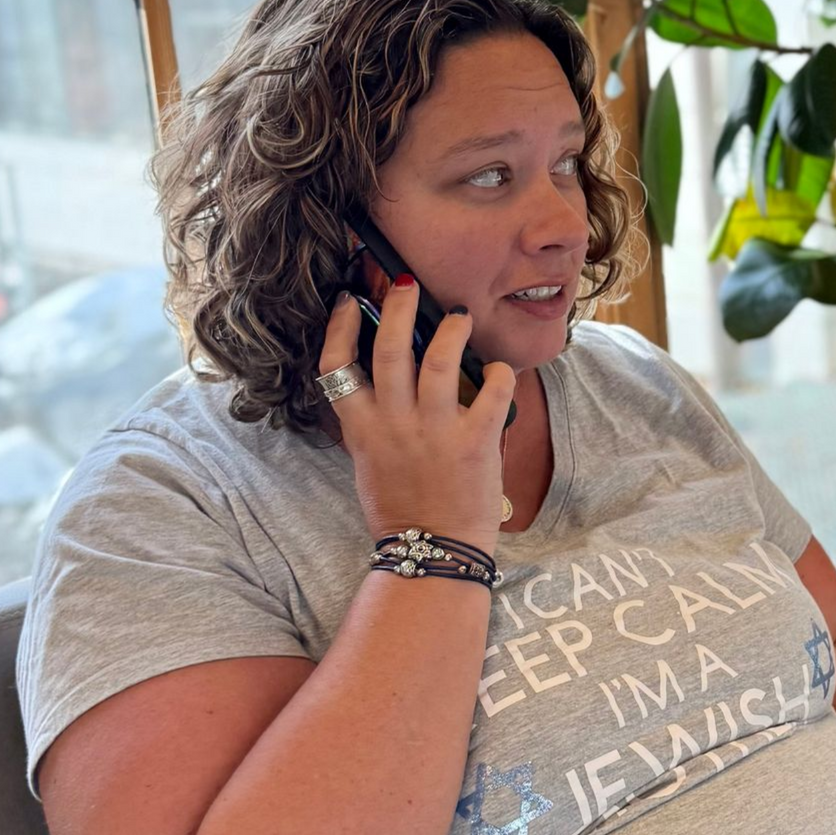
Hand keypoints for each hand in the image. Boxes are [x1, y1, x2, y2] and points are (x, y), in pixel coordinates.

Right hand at [319, 280, 515, 551]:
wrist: (433, 552)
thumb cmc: (403, 508)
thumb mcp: (370, 461)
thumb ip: (374, 420)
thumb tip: (387, 378)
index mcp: (362, 429)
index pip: (336, 367)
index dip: (340, 327)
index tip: (349, 300)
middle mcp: (394, 424)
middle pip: (388, 349)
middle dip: (397, 306)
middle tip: (407, 282)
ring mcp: (433, 430)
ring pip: (439, 359)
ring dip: (451, 329)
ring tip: (458, 316)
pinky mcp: (474, 441)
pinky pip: (489, 390)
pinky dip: (498, 373)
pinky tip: (499, 370)